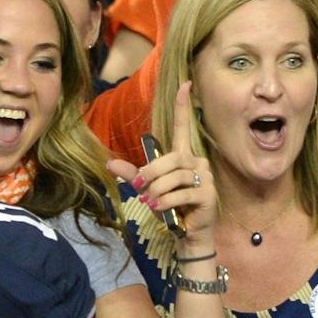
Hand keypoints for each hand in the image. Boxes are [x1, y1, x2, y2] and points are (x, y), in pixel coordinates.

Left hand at [107, 82, 217, 243]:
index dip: (183, 106)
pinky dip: (165, 202)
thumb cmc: (169, 207)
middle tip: (140, 189)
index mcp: (183, 157)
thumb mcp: (148, 189)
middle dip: (151, 173)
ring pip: (175, 177)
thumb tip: (109, 163)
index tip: (186, 84)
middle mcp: (196, 162)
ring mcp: (205, 178)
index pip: (184, 126)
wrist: (187, 234)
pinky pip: (182, 193)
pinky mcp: (208, 195)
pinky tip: (158, 209)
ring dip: (157, 191)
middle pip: (172, 158)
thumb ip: (132, 174)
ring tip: (150, 202)